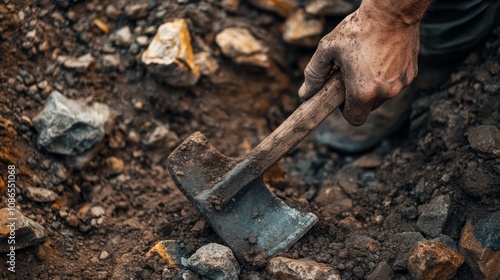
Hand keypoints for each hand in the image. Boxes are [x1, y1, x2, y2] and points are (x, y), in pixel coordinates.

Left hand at [299, 2, 420, 125]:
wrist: (392, 11)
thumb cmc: (357, 29)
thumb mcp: (328, 49)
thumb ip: (314, 74)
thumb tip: (305, 93)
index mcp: (364, 92)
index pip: (354, 119)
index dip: (345, 110)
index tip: (341, 95)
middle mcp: (386, 93)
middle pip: (368, 107)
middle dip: (358, 96)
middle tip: (350, 73)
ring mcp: (401, 84)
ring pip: (382, 95)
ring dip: (372, 85)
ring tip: (365, 62)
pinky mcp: (411, 74)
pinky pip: (394, 82)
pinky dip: (386, 76)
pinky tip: (380, 56)